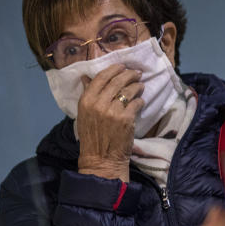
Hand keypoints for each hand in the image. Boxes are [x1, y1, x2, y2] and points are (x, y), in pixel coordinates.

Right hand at [76, 65, 144, 181]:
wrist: (101, 159)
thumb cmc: (92, 136)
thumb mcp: (84, 115)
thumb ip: (87, 95)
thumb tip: (86, 77)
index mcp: (86, 101)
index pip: (102, 77)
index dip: (114, 69)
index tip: (122, 67)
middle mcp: (98, 104)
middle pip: (117, 81)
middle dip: (129, 74)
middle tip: (136, 73)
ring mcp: (113, 111)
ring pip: (129, 90)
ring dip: (137, 86)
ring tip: (140, 86)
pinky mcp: (126, 119)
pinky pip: (136, 103)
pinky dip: (140, 100)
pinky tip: (141, 101)